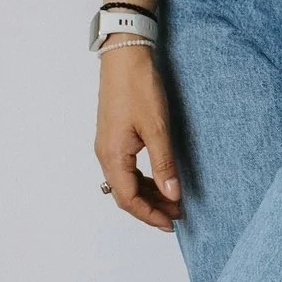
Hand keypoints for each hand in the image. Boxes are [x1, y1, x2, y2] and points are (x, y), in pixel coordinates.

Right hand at [96, 44, 181, 228]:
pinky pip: (126, 169)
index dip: (150, 215)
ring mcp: (107, 146)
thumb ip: (164, 164)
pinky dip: (143, 179)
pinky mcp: (113, 138)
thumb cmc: (138, 88)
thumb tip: (172, 195)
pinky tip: (160, 180)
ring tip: (173, 200)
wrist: (125, 57)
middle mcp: (105, 154)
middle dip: (151, 208)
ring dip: (148, 194)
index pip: (129, 199)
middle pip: (125, 195)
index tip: (171, 223)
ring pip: (126, 183)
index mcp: (112, 156)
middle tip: (177, 214)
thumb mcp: (157, 129)